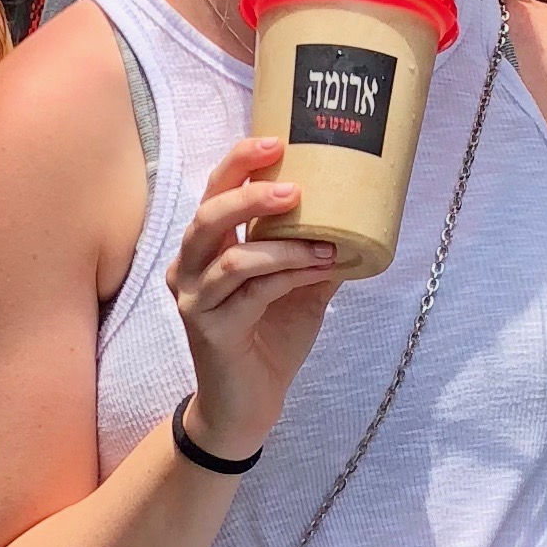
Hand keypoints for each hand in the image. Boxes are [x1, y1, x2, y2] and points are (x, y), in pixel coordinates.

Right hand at [167, 136, 349, 456]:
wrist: (249, 405)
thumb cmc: (268, 340)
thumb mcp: (299, 287)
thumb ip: (314, 252)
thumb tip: (358, 215)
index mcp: (204, 249)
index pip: (213, 192)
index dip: (239, 163)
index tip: (277, 141)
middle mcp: (187, 268)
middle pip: (209, 215)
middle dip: (251, 194)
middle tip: (295, 188)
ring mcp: (194, 300)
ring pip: (232, 257)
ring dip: (284, 245)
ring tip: (324, 244)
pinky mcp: (210, 329)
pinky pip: (251, 291)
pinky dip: (289, 276)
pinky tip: (318, 270)